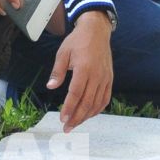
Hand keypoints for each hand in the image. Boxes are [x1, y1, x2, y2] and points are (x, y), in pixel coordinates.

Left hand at [46, 12, 113, 129]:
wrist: (97, 31)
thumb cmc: (78, 41)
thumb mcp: (63, 53)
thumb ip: (57, 71)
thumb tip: (50, 87)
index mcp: (84, 69)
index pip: (76, 94)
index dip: (69, 108)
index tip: (62, 119)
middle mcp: (97, 76)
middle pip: (87, 103)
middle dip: (77, 118)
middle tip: (67, 128)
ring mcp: (105, 78)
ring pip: (97, 103)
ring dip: (86, 116)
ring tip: (76, 123)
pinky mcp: (110, 79)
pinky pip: (105, 98)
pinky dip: (97, 109)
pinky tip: (89, 114)